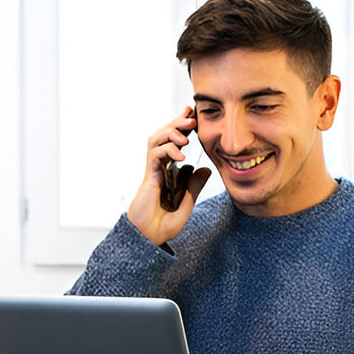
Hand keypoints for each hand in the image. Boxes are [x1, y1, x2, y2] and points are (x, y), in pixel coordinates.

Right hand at [126, 107, 210, 245]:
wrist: (148, 238)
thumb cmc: (163, 226)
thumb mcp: (186, 205)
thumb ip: (194, 187)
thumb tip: (205, 167)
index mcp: (168, 172)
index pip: (174, 143)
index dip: (182, 128)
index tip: (194, 117)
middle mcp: (159, 168)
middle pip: (164, 136)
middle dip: (177, 123)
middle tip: (192, 115)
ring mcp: (152, 171)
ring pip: (156, 140)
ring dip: (171, 132)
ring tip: (187, 133)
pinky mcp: (149, 176)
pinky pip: (155, 155)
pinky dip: (168, 150)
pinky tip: (181, 154)